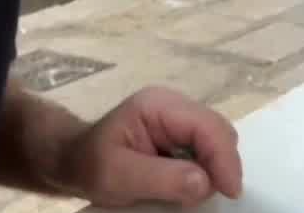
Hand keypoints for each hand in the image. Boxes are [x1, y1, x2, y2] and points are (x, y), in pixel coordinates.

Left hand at [58, 87, 242, 208]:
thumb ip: (160, 178)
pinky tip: (186, 188)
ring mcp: (179, 121)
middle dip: (220, 166)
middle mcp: (174, 107)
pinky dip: (204, 174)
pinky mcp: (181, 138)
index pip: (207, 126)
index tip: (229, 192)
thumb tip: (205, 181)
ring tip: (188, 195)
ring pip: (217, 144)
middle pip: (219, 133)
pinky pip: (207, 154)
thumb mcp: (116, 175)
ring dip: (212, 172)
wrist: (74, 162)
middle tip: (201, 198)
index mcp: (158, 105)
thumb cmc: (89, 165)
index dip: (224, 159)